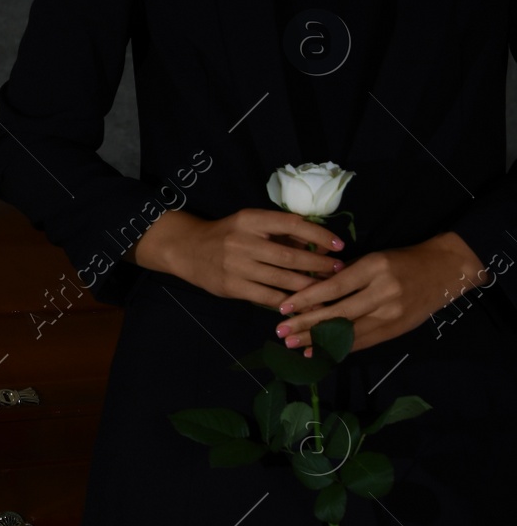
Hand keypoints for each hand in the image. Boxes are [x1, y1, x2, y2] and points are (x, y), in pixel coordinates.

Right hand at [131, 207, 345, 306]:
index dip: (319, 234)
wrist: (186, 249)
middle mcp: (244, 241)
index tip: (339, 245)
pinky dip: (288, 302)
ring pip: (282, 279)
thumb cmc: (225, 235)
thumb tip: (318, 244)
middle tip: (338, 270)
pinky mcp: (232, 287)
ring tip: (326, 289)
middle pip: (290, 255)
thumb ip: (280, 232)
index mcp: (251, 220)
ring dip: (309, 285)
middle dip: (318, 264)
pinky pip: (267, 297)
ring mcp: (237, 266)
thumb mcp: (250, 224)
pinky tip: (302, 305)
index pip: (292, 223)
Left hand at [274, 232, 488, 354]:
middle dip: (307, 325)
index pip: (333, 287)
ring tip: (294, 346)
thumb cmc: (401, 260)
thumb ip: (342, 273)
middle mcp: (384, 292)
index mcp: (374, 268)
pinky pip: (363, 341)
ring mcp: (392, 314)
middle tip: (281, 332)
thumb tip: (308, 289)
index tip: (283, 308)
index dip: (307, 299)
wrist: (445, 271)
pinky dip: (339, 348)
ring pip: (349, 332)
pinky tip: (319, 353)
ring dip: (318, 341)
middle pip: (338, 313)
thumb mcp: (372, 258)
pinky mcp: (397, 330)